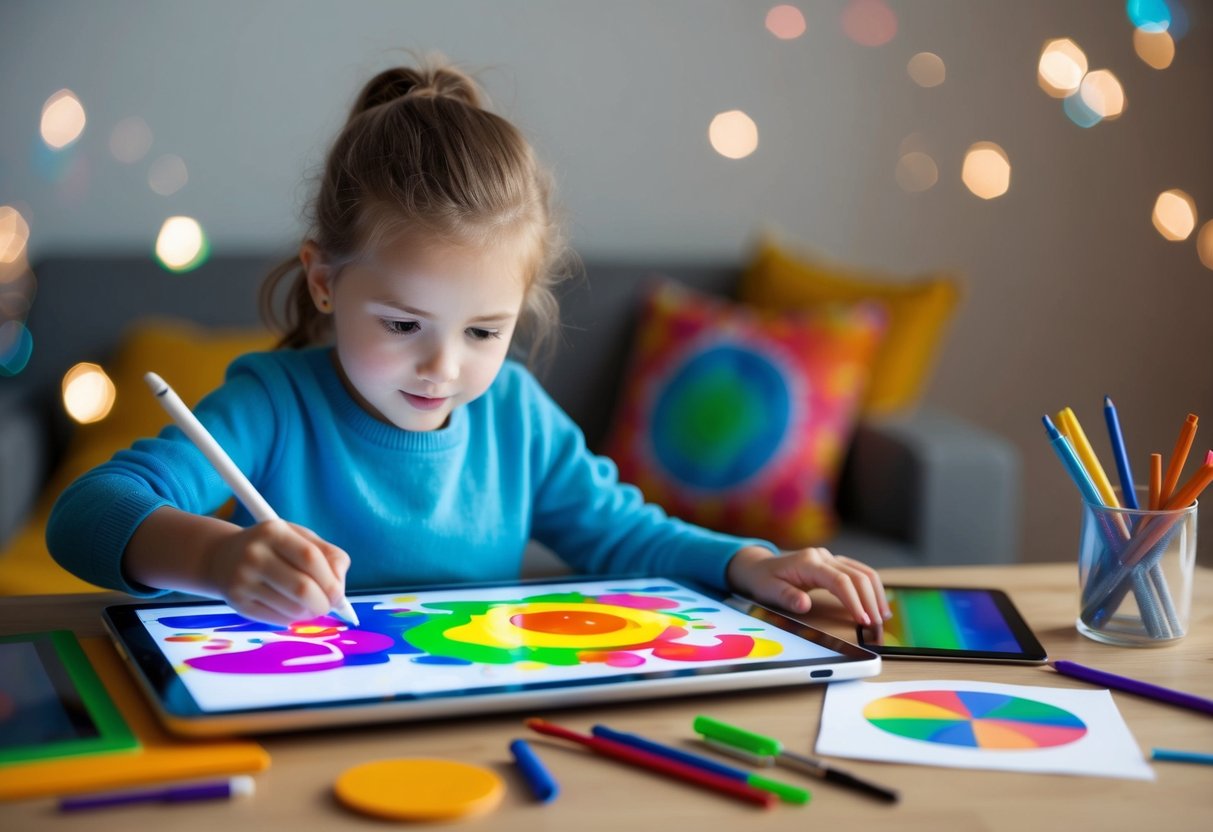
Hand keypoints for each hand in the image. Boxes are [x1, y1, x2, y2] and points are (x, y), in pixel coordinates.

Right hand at [203, 519, 350, 625]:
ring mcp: (242, 579)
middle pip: (302, 588)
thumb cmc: (273, 547)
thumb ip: (328, 555)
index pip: (310, 558)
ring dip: (309, 614)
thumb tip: (339, 588)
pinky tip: (291, 610)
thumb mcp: (299, 538)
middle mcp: (254, 554)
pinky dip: (292, 619)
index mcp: (273, 531)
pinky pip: (276, 619)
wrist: (222, 557)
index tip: (339, 594)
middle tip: (328, 606)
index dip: (331, 580)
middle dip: (323, 603)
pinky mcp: (236, 603)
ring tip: (309, 607)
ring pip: (291, 608)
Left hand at [725, 545, 890, 625]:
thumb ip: (786, 597)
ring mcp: (830, 559)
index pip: (839, 581)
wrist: (760, 566)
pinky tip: (876, 603)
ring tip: (882, 616)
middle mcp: (822, 557)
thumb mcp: (768, 590)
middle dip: (870, 600)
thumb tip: (804, 604)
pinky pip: (859, 573)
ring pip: (863, 571)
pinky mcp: (834, 564)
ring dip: (875, 593)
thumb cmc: (764, 579)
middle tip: (877, 624)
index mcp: (808, 562)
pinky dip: (871, 588)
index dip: (854, 601)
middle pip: (857, 575)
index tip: (863, 620)